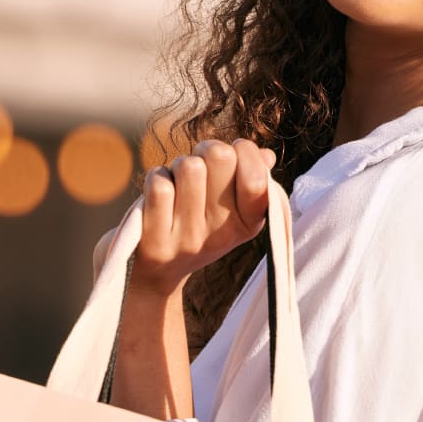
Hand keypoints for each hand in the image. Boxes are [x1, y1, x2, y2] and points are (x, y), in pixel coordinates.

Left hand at [130, 138, 275, 296]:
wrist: (157, 271)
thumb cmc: (195, 224)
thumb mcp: (229, 208)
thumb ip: (249, 179)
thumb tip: (266, 155)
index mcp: (248, 224)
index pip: (259, 179)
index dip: (244, 152)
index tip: (232, 155)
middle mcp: (222, 235)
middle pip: (221, 156)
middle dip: (205, 150)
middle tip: (199, 165)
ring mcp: (190, 240)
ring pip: (189, 167)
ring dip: (178, 164)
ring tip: (177, 181)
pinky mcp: (157, 243)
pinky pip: (160, 185)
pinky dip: (156, 177)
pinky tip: (158, 193)